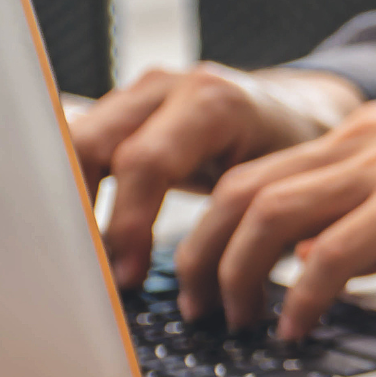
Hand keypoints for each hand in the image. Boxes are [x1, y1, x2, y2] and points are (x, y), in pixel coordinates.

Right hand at [70, 64, 364, 288]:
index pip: (146, 162)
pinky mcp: (126, 108)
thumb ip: (254, 225)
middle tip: (91, 272)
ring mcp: (143, 92)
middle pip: (92, 145)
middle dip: (82, 213)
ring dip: (75, 204)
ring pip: (77, 143)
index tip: (125, 276)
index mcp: (215, 103)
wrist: (300, 115)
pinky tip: (86, 236)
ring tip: (87, 260)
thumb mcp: (288, 189)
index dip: (127, 224)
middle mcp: (171, 87)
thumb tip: (225, 289)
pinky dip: (79, 189)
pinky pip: (85, 146)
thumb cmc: (300, 157)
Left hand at [173, 101, 375, 338]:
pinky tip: (297, 327)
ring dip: (239, 276)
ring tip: (237, 323)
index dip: (209, 229)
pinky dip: (301, 295)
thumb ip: (361, 223)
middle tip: (199, 309)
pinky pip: (331, 252)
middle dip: (205, 255)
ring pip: (270, 215)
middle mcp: (356, 143)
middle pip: (241, 191)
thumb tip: (309, 266)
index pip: (251, 174)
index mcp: (352, 136)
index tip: (199, 277)